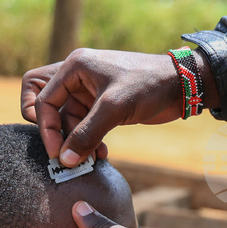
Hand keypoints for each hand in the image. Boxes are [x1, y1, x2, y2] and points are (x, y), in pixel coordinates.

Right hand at [21, 48, 193, 165]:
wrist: (182, 85)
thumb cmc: (148, 85)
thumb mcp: (114, 108)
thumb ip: (87, 134)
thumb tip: (64, 161)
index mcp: (75, 67)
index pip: (44, 100)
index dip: (46, 128)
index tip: (57, 154)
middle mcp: (78, 77)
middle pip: (49, 107)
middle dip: (56, 132)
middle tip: (65, 155)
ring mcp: (90, 92)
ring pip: (69, 121)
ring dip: (77, 142)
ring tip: (90, 160)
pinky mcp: (103, 106)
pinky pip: (85, 126)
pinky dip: (89, 141)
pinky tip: (101, 155)